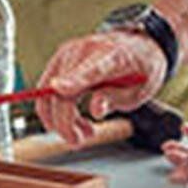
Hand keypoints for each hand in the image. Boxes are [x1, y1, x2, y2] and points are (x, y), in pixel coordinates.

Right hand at [33, 31, 166, 143]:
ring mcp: (69, 52)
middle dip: (64, 122)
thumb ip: (116, 99)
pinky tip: (75, 120)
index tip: (60, 90)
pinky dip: (55, 109)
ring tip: (83, 132)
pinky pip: (47, 89)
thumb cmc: (140, 69)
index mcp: (114, 56)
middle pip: (62, 89)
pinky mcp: (60, 58)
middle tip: (78, 141)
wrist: (137, 45)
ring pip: (49, 92)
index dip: (74, 81)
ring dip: (59, 118)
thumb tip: (95, 111)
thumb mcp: (140, 90)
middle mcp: (86, 50)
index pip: (92, 69)